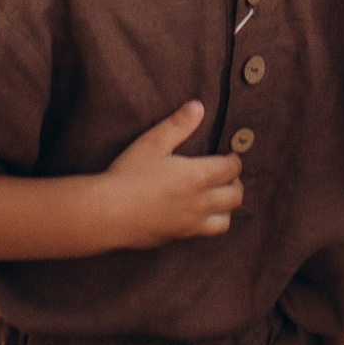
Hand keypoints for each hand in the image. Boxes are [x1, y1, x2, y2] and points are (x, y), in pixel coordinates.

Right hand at [101, 101, 243, 244]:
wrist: (106, 214)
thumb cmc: (127, 175)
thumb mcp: (151, 143)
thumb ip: (177, 124)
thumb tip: (198, 107)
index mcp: (197, 177)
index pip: (231, 169)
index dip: (235, 161)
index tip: (231, 155)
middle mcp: (199, 203)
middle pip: (235, 196)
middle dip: (236, 184)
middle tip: (229, 176)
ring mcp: (190, 224)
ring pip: (225, 220)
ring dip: (227, 207)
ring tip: (219, 197)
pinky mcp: (178, 237)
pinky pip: (206, 233)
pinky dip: (210, 223)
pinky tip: (199, 214)